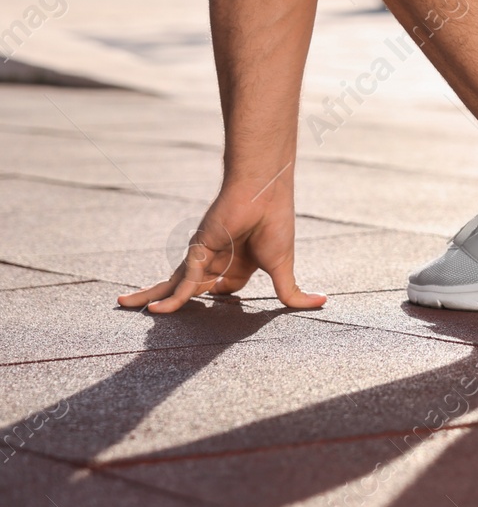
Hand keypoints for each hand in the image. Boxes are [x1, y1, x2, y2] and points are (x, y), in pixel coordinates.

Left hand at [117, 185, 325, 312]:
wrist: (264, 193)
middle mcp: (217, 262)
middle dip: (170, 301)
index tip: (211, 312)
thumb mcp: (283, 268)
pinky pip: (183, 283)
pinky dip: (170, 299)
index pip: (222, 292)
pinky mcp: (197, 253)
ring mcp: (204, 258)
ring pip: (175, 285)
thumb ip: (291, 292)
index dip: (215, 303)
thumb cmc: (276, 225)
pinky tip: (154, 311)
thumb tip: (321, 304)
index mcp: (239, 266)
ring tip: (126, 305)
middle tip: (148, 313)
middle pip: (189, 289)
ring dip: (151, 296)